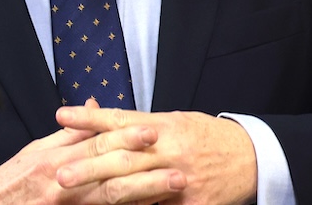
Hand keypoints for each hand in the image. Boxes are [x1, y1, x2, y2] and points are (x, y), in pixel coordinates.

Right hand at [0, 99, 182, 204]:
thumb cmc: (12, 181)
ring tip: (174, 189)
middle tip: (179, 165)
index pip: (96, 143)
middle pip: (111, 173)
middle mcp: (62, 183)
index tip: (153, 131)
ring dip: (146, 194)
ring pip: (113, 199)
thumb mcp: (36, 150)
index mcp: (54, 159)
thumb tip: (97, 106)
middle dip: (147, 169)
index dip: (126, 137)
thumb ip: (70, 131)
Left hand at [55, 106, 255, 204]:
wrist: (253, 158)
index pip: (120, 119)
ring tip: (76, 197)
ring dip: (103, 195)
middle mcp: (170, 150)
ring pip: (137, 189)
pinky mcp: (193, 204)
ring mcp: (181, 179)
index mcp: (163, 126)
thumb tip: (102, 119)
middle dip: (88, 166)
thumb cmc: (208, 137)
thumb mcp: (175, 121)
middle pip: (122, 158)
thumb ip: (141, 124)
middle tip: (59, 173)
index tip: (60, 116)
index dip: (90, 119)